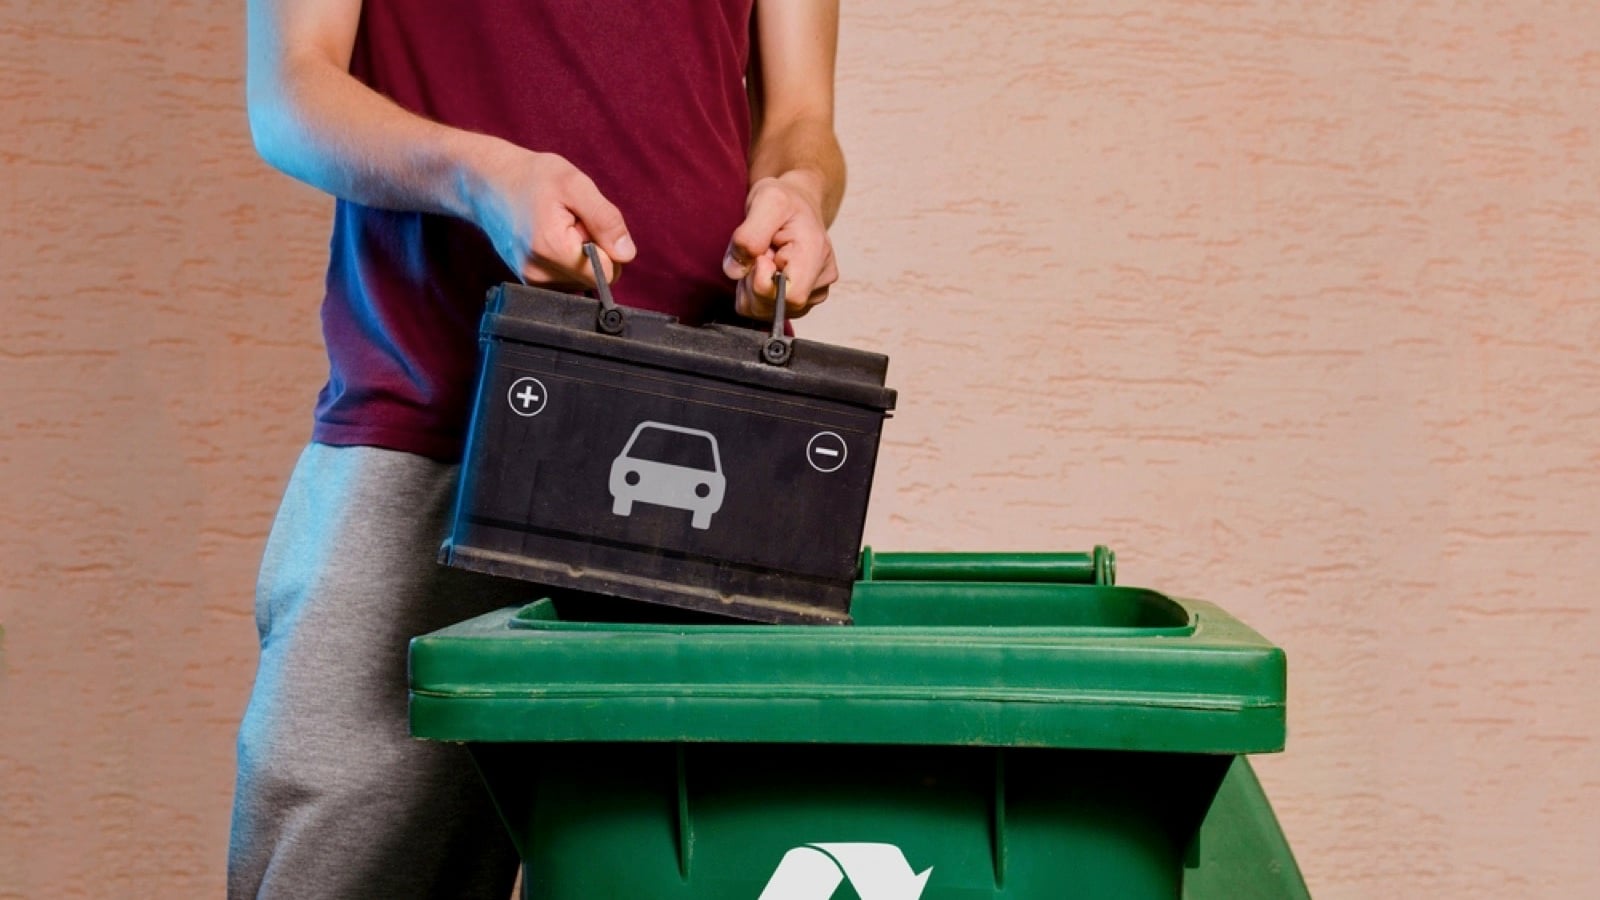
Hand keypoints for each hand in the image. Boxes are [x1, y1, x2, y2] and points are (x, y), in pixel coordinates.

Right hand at [469, 143, 635, 286]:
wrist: (486, 184)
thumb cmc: (531, 178)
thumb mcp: (575, 184)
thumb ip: (606, 219)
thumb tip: (627, 254)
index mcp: (553, 250)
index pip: (608, 272)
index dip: (606, 246)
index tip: (584, 222)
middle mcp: (540, 275)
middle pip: (596, 278)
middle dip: (592, 249)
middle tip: (570, 221)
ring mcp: (533, 282)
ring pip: (583, 280)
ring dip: (579, 255)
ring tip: (557, 226)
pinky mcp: (531, 283)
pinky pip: (568, 279)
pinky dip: (566, 260)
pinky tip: (549, 238)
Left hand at [723, 173, 837, 320]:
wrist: (796, 205)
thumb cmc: (785, 201)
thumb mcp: (766, 201)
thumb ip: (748, 236)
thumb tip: (736, 271)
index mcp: (817, 254)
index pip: (790, 296)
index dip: (764, 283)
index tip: (760, 256)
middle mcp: (821, 280)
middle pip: (775, 308)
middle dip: (752, 282)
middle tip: (758, 253)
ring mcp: (812, 295)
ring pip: (764, 311)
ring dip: (750, 287)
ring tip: (761, 258)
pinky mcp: (799, 303)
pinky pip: (762, 310)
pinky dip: (752, 292)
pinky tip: (760, 271)